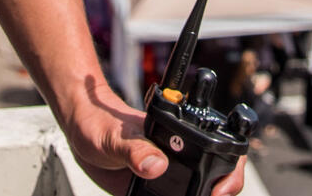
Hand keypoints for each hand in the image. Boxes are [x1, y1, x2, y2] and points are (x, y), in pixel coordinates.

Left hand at [59, 79, 245, 195]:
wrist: (81, 132)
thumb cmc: (100, 122)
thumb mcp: (115, 137)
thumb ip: (134, 149)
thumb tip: (155, 165)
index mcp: (179, 136)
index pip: (221, 149)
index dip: (230, 172)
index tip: (220, 190)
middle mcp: (179, 155)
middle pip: (217, 176)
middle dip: (220, 191)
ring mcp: (169, 173)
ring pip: (197, 192)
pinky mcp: (154, 190)